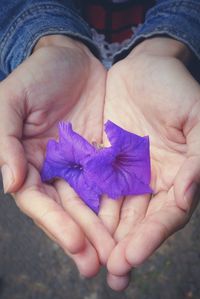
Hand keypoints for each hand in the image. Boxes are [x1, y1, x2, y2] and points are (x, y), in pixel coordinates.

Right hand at [0, 35, 114, 275]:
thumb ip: (6, 142)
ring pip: (92, 203)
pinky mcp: (103, 157)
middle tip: (100, 265)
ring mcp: (81, 166)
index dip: (55, 224)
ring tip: (118, 255)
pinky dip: (119, 204)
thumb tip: (11, 184)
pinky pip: (112, 183)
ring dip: (103, 230)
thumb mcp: (12, 102)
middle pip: (67, 211)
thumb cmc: (37, 77)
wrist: (72, 59)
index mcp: (29, 163)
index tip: (76, 244)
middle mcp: (55, 171)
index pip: (39, 202)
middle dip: (83, 238)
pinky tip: (130, 223)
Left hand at [101, 38, 199, 289]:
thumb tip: (188, 192)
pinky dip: (84, 205)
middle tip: (108, 272)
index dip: (149, 238)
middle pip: (136, 221)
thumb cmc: (174, 89)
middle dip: (122, 246)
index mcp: (175, 176)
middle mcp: (149, 181)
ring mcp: (124, 173)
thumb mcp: (196, 117)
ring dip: (101, 235)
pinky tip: (73, 223)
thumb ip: (198, 156)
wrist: (143, 67)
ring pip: (112, 210)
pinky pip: (92, 186)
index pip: (164, 216)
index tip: (129, 258)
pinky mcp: (102, 160)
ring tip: (88, 259)